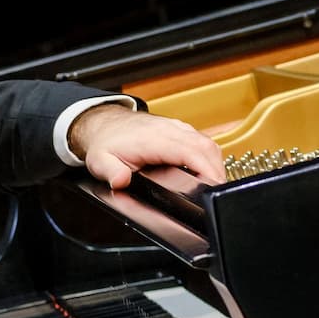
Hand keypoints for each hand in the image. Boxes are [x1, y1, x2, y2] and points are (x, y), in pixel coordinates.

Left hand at [68, 104, 224, 188]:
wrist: (105, 123)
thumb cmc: (106, 142)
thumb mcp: (100, 161)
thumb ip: (111, 172)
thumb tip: (121, 181)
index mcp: (154, 139)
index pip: (190, 151)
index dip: (206, 169)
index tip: (213, 186)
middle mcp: (169, 130)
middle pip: (206, 147)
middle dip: (216, 171)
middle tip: (218, 194)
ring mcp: (177, 128)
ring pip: (207, 143)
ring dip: (215, 164)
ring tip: (214, 186)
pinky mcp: (180, 129)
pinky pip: (202, 141)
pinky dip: (209, 156)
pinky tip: (207, 171)